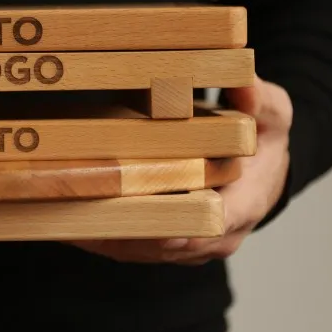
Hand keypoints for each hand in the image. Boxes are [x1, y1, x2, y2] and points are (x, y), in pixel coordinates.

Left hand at [70, 75, 291, 264]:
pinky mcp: (162, 244)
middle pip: (163, 242)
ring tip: (59, 212)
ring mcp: (186, 246)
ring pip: (138, 248)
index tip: (143, 219)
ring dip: (100, 234)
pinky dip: (97, 233)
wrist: (261, 170)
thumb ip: (260, 99)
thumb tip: (244, 82)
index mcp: (243, 206)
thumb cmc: (264, 140)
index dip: (178, 225)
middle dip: (121, 228)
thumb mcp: (273, 114)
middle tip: (79, 207)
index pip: (211, 225)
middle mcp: (213, 236)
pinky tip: (62, 217)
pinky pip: (126, 246)